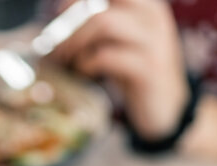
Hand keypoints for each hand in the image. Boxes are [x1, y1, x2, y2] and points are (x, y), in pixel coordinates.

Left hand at [52, 0, 187, 139]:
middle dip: (70, 21)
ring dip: (75, 41)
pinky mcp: (149, 68)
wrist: (163, 105)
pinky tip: (83, 71)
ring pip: (103, 23)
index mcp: (144, 4)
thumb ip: (98, 24)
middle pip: (99, 2)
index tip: (59, 14)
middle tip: (53, 42)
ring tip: (66, 57)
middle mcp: (152, 15)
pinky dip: (87, 62)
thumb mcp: (117, 40)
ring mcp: (154, 41)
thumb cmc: (132, 68)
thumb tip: (59, 17)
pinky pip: (108, 56)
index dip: (76, 0)